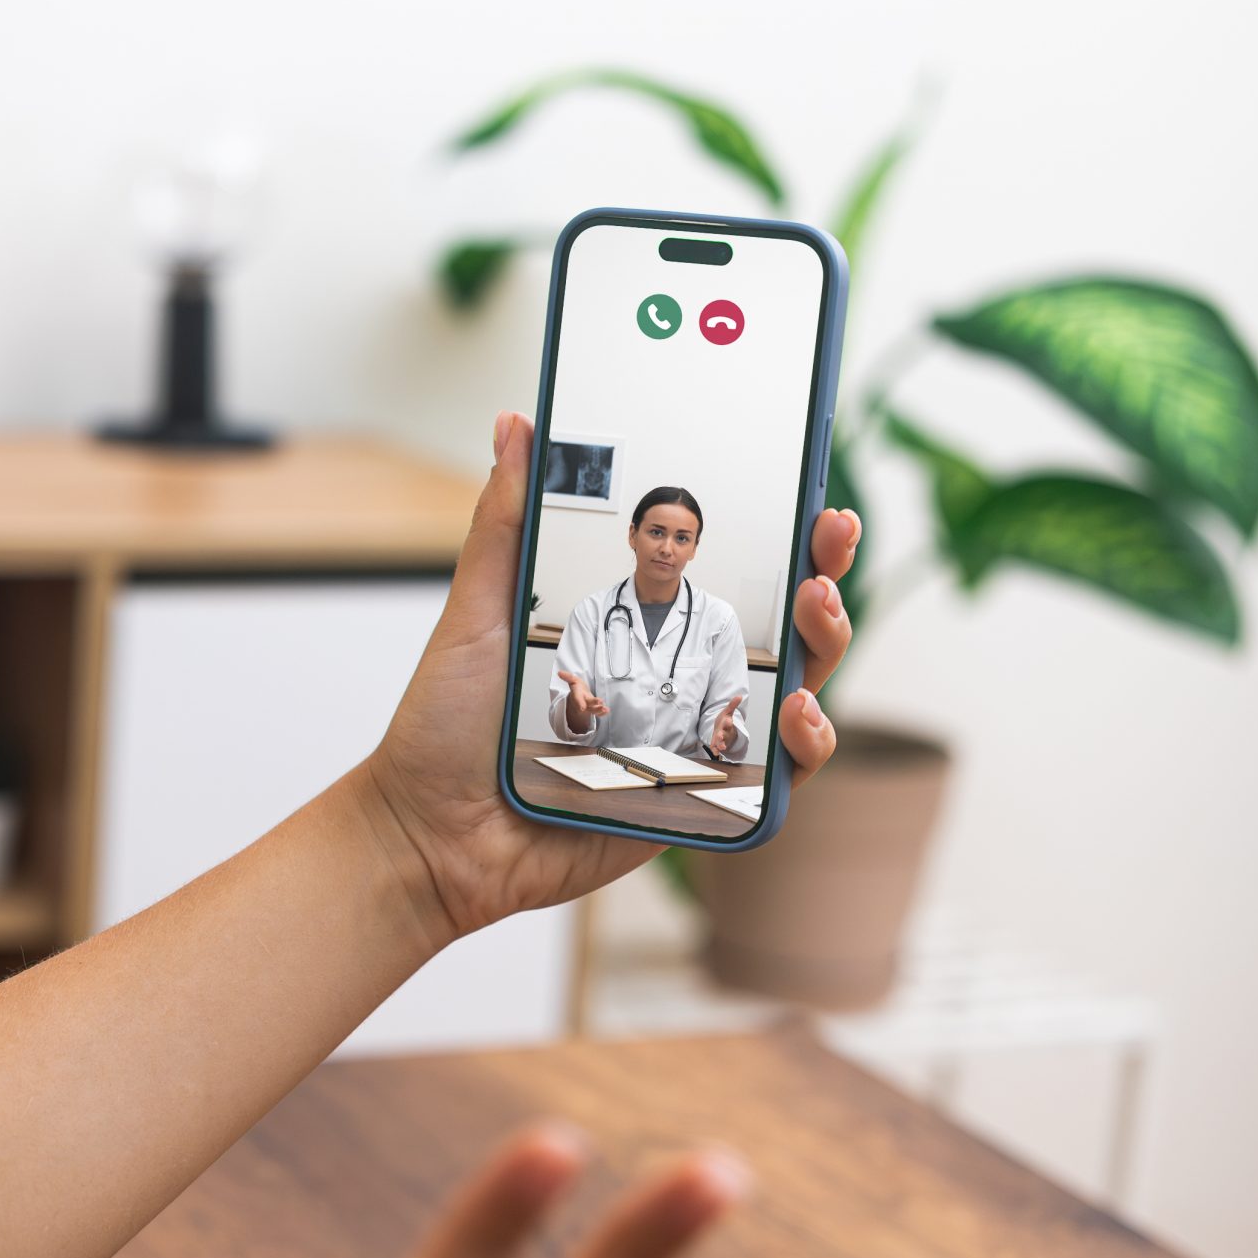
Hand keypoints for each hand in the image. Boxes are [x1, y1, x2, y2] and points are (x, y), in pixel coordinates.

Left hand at [356, 413, 859, 939]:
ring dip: (826, 645)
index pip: (722, 571)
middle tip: (827, 538)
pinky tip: (794, 710)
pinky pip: (776, 778)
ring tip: (817, 610)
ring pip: (798, 692)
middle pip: (780, 624)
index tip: (806, 487)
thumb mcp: (480, 610)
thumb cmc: (446, 730)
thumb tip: (517, 422)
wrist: (431, 834)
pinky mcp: (697, 803)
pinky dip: (805, 742)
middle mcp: (672, 683)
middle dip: (822, 571)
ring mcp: (691, 743)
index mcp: (633, 632)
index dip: (776, 531)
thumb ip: (506, 520)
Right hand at [555, 667, 608, 730]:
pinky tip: (607, 711)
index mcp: (577, 695)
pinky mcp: (594, 709)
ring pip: (593, 710)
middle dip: (593, 705)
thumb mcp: (573, 680)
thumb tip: (559, 672)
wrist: (580, 696)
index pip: (577, 699)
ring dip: (599, 710)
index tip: (582, 708)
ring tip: (605, 708)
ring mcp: (589, 707)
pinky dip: (602, 713)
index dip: (579, 703)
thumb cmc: (578, 688)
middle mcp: (583, 702)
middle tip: (600, 702)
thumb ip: (567, 676)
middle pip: (587, 705)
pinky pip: (598, 713)